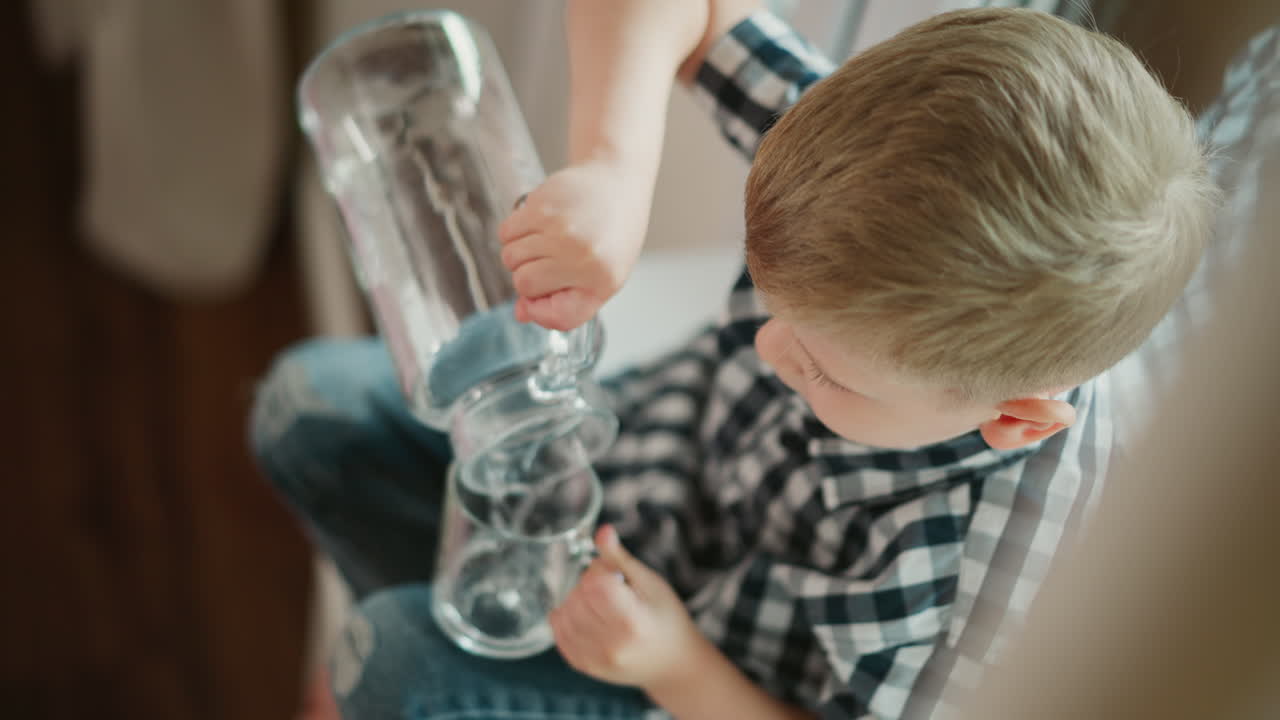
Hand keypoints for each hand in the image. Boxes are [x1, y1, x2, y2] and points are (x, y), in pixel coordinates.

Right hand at [498, 160, 650, 330]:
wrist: (617, 179)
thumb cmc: (613, 231)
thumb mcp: (604, 275)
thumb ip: (566, 302)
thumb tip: (521, 313)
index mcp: (602, 280)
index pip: (558, 317)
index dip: (542, 311)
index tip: (543, 298)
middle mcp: (581, 256)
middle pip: (524, 285)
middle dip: (530, 277)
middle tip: (551, 260)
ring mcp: (559, 230)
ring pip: (510, 259)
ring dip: (520, 253)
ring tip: (546, 240)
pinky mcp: (540, 207)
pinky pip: (505, 234)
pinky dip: (514, 233)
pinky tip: (538, 225)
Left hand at [550, 524, 705, 688]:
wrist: (672, 663)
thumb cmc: (666, 618)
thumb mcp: (650, 583)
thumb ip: (620, 558)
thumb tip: (602, 531)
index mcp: (633, 621)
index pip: (595, 584)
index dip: (600, 570)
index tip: (615, 574)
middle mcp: (613, 645)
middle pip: (578, 597)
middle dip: (588, 584)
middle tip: (610, 589)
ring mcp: (596, 660)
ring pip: (564, 615)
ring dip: (576, 601)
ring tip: (600, 604)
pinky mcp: (585, 667)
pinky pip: (559, 635)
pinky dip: (566, 619)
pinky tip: (585, 616)